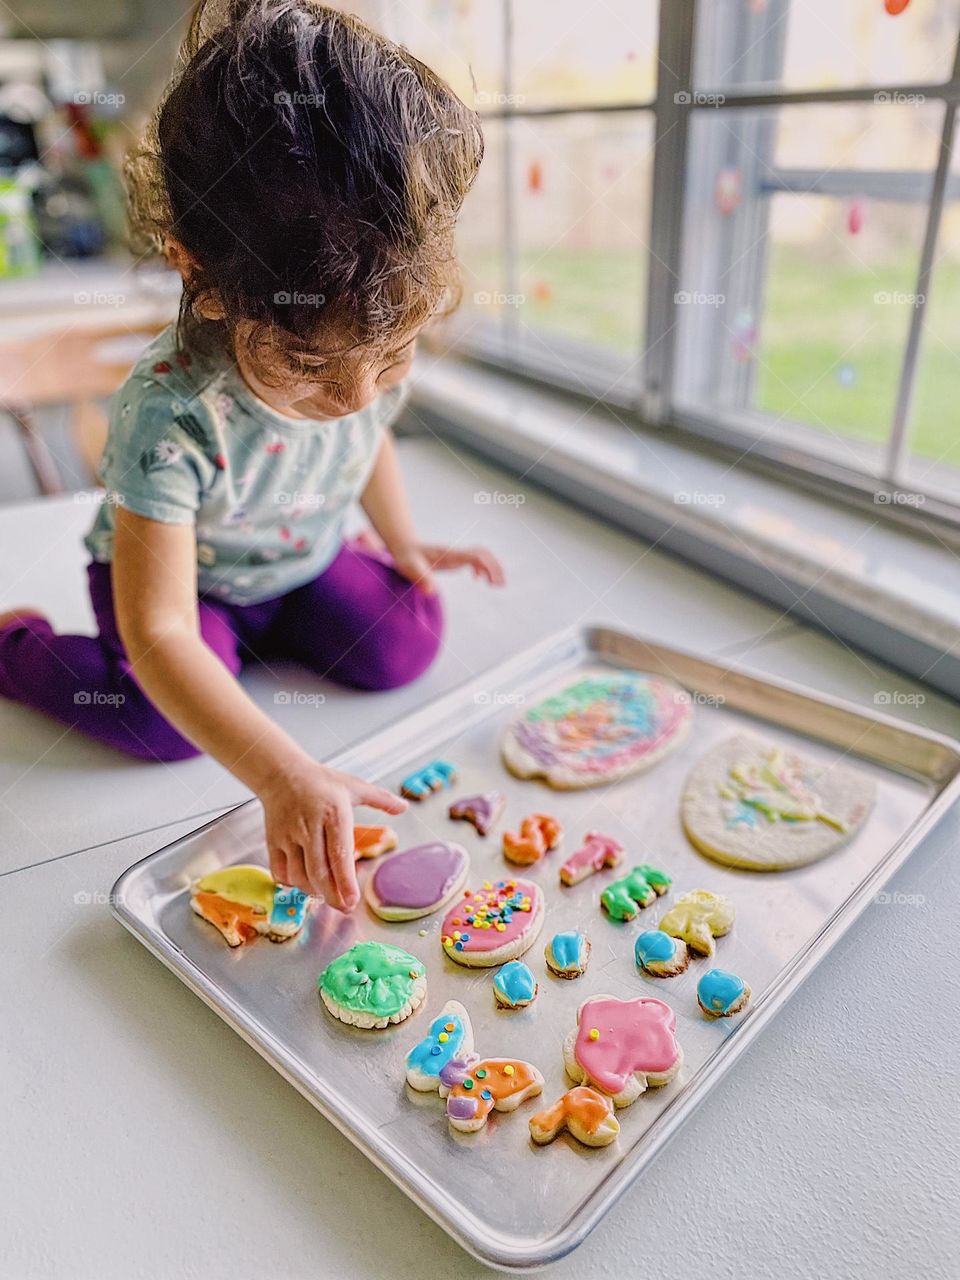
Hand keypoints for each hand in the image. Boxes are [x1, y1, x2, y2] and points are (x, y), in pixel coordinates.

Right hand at [260, 760, 406, 909]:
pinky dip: (292, 884)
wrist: (282, 773)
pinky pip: (280, 872)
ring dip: (313, 891)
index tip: (352, 900)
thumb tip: (404, 807)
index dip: (345, 882)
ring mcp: (289, 835)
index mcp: (333, 813)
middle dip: (332, 896)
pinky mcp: (273, 841)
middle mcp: (310, 826)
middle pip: (318, 871)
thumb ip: (381, 799)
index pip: (340, 854)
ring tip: (326, 894)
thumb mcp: (354, 786)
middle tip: (344, 908)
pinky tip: (304, 882)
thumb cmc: (321, 782)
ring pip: (298, 875)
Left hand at [392, 542, 505, 593]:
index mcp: (449, 555)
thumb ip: (420, 579)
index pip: (474, 556)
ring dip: (491, 567)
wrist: (404, 548)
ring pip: (480, 555)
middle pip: (482, 553)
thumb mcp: (410, 570)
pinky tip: (477, 579)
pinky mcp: (454, 559)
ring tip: (498, 584)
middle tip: (500, 584)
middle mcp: (455, 553)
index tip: (492, 581)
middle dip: (494, 567)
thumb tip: (431, 592)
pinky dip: (482, 568)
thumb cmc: (407, 559)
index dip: (486, 566)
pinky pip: (474, 559)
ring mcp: (456, 555)